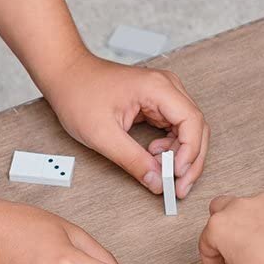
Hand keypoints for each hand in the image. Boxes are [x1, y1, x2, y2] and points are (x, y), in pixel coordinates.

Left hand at [45, 52, 208, 196]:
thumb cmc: (79, 95)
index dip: (190, 152)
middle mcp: (168, 87)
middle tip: (179, 188)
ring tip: (165, 175)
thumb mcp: (102, 134)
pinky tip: (156, 157)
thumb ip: (132, 160)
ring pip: (189, 129)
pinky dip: (172, 147)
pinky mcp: (158, 102)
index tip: (177, 176)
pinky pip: (176, 127)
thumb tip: (157, 182)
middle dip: (191, 160)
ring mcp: (165, 93)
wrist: (67, 75)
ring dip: (183, 155)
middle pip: (196, 126)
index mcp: (158, 87)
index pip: (192, 121)